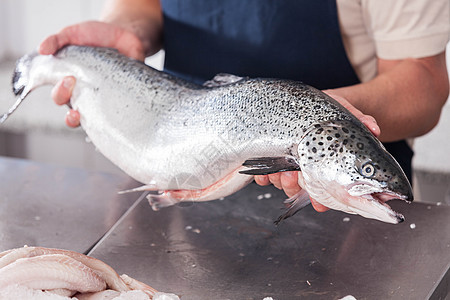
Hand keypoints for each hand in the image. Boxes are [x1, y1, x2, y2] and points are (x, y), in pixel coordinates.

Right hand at [38, 21, 144, 126]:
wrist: (124, 34)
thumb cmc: (95, 37)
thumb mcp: (73, 33)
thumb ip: (56, 40)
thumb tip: (42, 49)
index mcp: (70, 82)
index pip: (59, 97)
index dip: (60, 95)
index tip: (68, 81)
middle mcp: (86, 94)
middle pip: (74, 113)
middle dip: (71, 111)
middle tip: (80, 90)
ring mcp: (104, 97)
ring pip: (94, 119)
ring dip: (92, 122)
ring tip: (92, 116)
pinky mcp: (122, 97)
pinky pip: (118, 114)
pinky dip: (117, 118)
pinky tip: (117, 116)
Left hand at [254, 91, 380, 211]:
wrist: (312, 104)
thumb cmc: (330, 114)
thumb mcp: (345, 114)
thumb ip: (360, 121)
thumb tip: (374, 128)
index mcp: (326, 169)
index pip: (324, 192)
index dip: (321, 201)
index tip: (319, 203)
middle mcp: (306, 171)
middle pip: (299, 191)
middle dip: (295, 186)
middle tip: (295, 175)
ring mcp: (288, 167)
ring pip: (282, 184)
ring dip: (281, 181)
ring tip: (284, 169)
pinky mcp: (272, 160)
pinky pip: (264, 176)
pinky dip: (263, 177)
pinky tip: (264, 173)